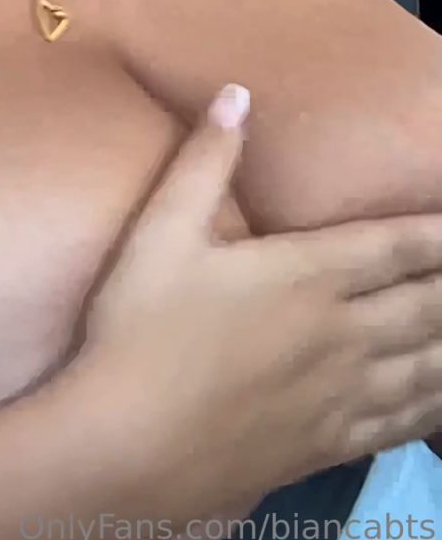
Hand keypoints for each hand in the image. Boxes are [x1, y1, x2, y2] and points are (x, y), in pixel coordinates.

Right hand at [64, 84, 441, 533]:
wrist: (130, 446)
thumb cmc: (141, 330)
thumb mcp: (162, 232)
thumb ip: (206, 161)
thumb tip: (237, 93)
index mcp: (308, 274)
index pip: (398, 244)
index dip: (438, 230)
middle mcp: (342, 333)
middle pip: (427, 304)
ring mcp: (342, 395)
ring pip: (428, 365)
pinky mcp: (330, 446)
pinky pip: (404, 423)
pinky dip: (434, 404)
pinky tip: (440, 396)